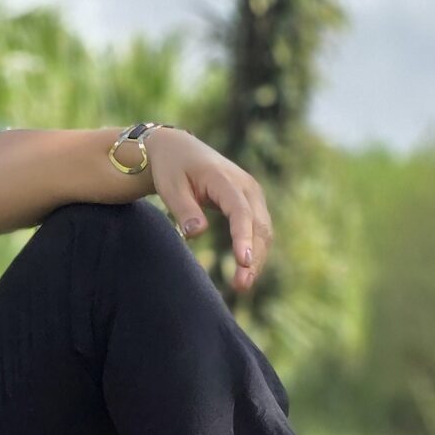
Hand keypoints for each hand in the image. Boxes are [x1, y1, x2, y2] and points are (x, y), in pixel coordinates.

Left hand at [148, 128, 272, 292]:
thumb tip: (196, 233)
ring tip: (242, 285)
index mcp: (225, 179)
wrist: (178, 148)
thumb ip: (184, 209)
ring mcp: (252, 194)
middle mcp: (246, 186)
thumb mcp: (170, 186)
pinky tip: (245, 272)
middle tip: (241, 285)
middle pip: (259, 225)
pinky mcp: (250, 203)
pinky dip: (255, 250)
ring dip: (257, 258)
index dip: (243, 237)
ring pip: (263, 230)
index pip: (240, 211)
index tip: (243, 261)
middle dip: (254, 256)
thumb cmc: (171, 168)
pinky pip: (259, 229)